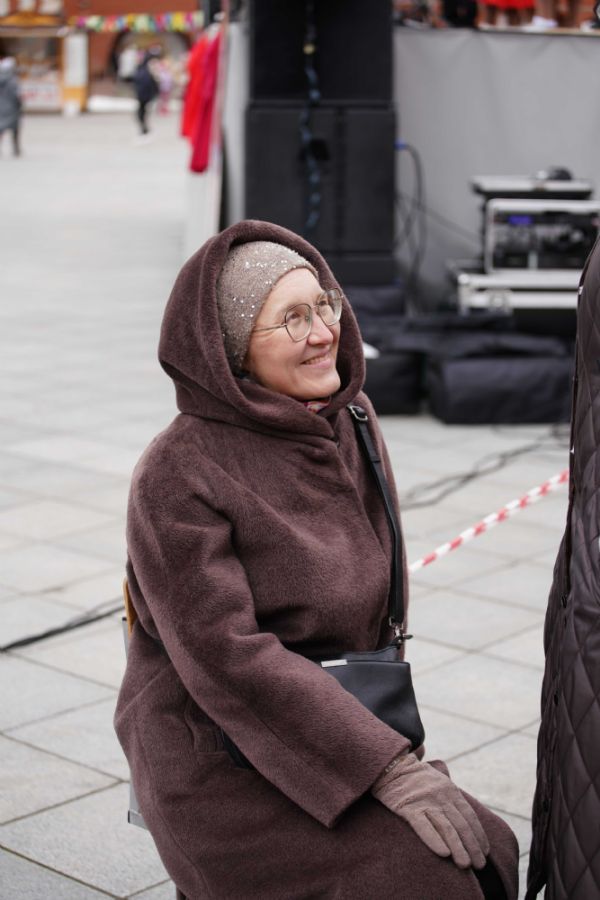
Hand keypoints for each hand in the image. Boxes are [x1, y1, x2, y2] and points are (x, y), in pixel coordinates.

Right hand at [371, 753, 489, 868]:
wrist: (392, 766)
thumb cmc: (417, 779)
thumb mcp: (440, 782)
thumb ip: (452, 798)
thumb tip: (467, 821)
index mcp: (450, 790)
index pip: (470, 816)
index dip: (479, 835)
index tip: (484, 852)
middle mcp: (440, 796)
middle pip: (461, 825)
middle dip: (472, 847)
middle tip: (479, 866)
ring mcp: (425, 801)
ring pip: (446, 828)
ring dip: (458, 848)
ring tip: (465, 865)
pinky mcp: (408, 807)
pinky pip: (423, 826)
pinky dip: (434, 840)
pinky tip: (443, 853)